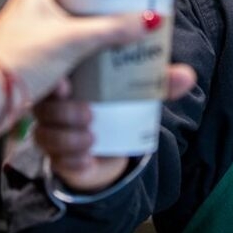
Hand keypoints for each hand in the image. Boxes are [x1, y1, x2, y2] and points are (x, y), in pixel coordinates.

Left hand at [0, 0, 158, 103]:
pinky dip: (78, 65)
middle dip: (101, 19)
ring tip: (109, 51)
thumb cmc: (13, 60)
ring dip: (90, 46)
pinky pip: (64, 58)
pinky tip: (90, 74)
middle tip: (124, 22)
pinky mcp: (33, 64)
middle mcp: (32, 13)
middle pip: (78, 7)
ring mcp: (31, 39)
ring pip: (72, 35)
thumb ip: (113, 29)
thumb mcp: (73, 39)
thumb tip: (148, 20)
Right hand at [34, 64, 196, 191]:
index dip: (55, 78)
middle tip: (88, 114)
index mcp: (71, 79)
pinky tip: (87, 159)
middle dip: (64, 111)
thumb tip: (188, 76)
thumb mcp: (139, 93)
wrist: (113, 146)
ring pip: (46, 134)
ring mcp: (52, 130)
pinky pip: (57, 159)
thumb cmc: (119, 106)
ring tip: (91, 139)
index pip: (52, 73)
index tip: (67, 84)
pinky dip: (72, 160)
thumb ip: (160, 84)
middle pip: (44, 106)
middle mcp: (54, 104)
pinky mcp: (57, 155)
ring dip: (68, 137)